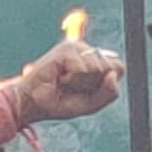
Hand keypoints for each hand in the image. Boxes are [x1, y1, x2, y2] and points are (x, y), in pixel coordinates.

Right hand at [8, 36, 124, 124]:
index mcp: (94, 60)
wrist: (32, 104)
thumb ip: (109, 93)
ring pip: (98, 68)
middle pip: (112, 67)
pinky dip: (72, 79)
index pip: (119, 67)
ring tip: (64, 82)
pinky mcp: (66, 48)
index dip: (106, 83)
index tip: (86, 89)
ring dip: (81, 83)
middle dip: (94, 84)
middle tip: (73, 86)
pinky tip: (60, 77)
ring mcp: (77, 47)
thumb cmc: (58, 102)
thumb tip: (114, 75)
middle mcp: (87, 50)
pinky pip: (83, 68)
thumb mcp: (91, 104)